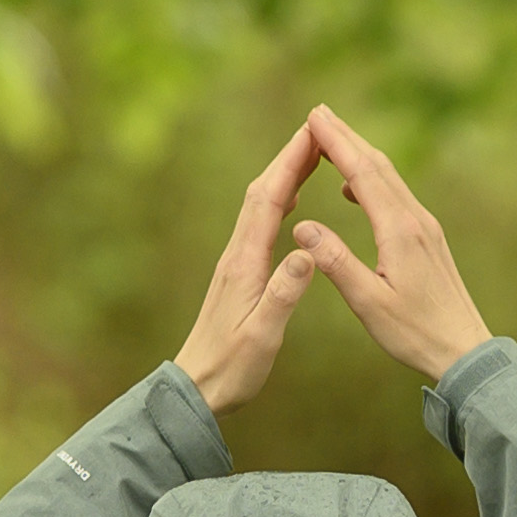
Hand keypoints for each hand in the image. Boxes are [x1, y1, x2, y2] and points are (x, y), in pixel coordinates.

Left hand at [172, 117, 334, 413]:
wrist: (198, 388)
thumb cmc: (232, 367)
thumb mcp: (263, 334)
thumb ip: (284, 293)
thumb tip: (306, 252)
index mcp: (245, 263)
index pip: (268, 201)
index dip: (290, 164)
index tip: (312, 134)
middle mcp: (237, 254)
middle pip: (262, 192)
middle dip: (289, 157)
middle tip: (318, 129)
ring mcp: (236, 261)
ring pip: (260, 204)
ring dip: (284, 174)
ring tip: (311, 153)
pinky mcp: (239, 272)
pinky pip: (260, 223)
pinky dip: (278, 199)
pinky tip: (290, 200)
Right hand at [291, 108, 492, 384]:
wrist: (463, 349)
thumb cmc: (414, 332)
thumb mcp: (368, 302)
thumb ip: (335, 262)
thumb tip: (301, 226)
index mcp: (399, 231)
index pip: (362, 174)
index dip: (337, 142)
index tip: (314, 117)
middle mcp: (415, 220)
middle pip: (378, 165)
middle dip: (347, 137)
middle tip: (319, 112)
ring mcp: (425, 227)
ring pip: (390, 178)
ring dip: (360, 154)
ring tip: (332, 140)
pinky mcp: (428, 238)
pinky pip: (396, 195)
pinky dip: (372, 179)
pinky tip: (354, 189)